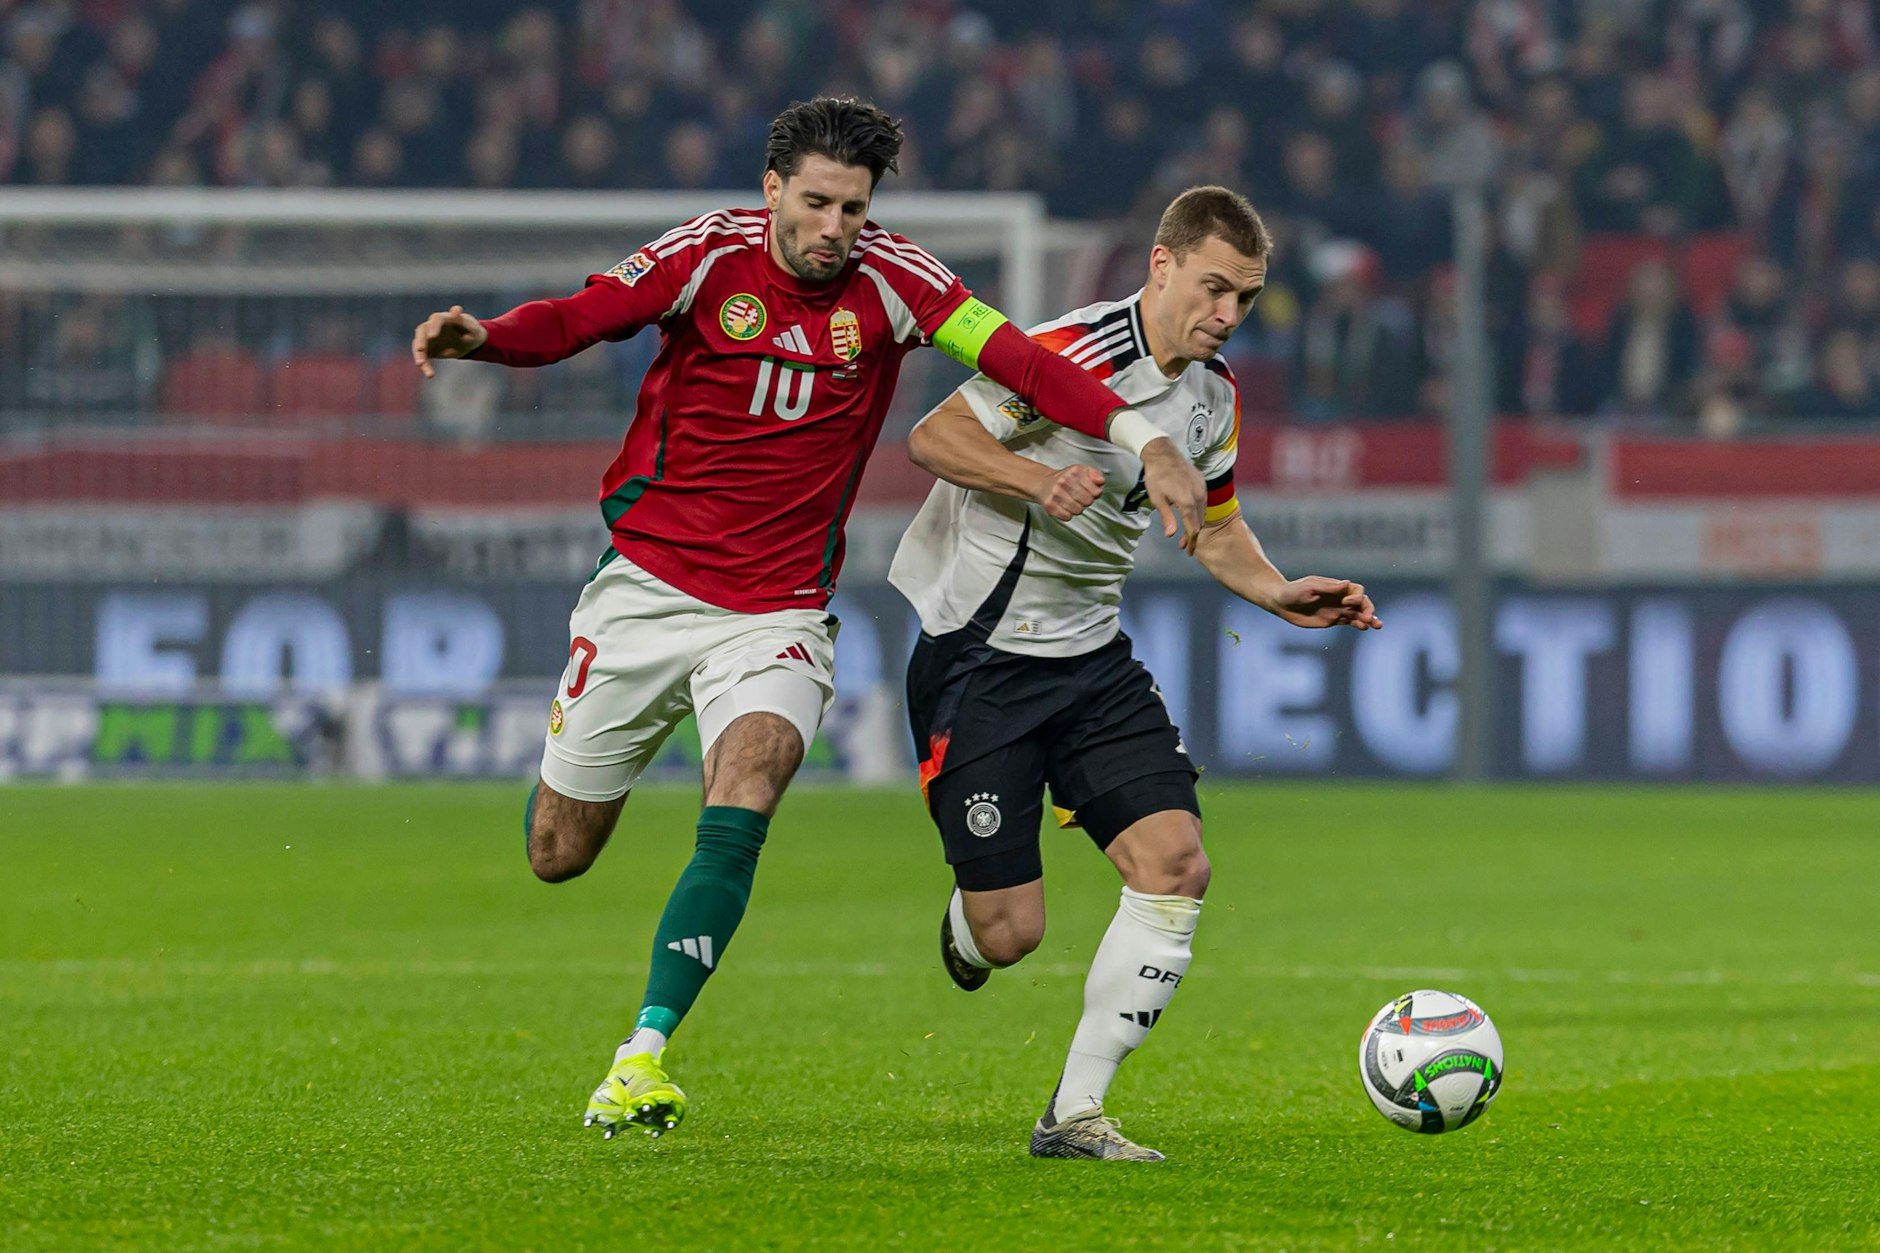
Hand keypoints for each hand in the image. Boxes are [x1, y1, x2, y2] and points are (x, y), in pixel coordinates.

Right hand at [411, 305, 486, 377]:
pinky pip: (423, 357)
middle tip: (419, 349)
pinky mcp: (428, 349)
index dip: (433, 326)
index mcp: (445, 319)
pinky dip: (425, 365)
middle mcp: (433, 326)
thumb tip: (455, 309)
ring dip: (418, 354)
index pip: (436, 319)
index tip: (432, 336)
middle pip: (422, 330)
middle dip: (420, 340)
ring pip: (419, 344)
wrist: (471, 342)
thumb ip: (464, 321)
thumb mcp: (473, 328)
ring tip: (421, 364)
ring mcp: (429, 337)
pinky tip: (430, 375)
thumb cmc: (473, 332)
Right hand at [1030, 464, 1104, 520]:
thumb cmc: (1065, 479)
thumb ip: (1095, 474)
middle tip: (1079, 497)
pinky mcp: (1050, 505)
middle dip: (1086, 501)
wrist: (1043, 483)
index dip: (1095, 494)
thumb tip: (1100, 481)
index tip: (1089, 492)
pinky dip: (1067, 514)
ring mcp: (1056, 493)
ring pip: (1078, 510)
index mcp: (1075, 472)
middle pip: (1087, 502)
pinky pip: (1067, 517)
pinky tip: (1064, 506)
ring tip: (1071, 501)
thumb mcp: (1082, 471)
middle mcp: (1064, 481)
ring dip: (1076, 508)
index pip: (1096, 491)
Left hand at [1140, 437, 1205, 553]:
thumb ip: (1167, 518)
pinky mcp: (1202, 482)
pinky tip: (1190, 514)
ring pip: (1203, 512)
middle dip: (1193, 535)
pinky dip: (1198, 511)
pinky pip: (1203, 501)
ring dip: (1196, 523)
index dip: (1191, 542)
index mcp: (1188, 503)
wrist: (1163, 454)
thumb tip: (1171, 535)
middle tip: (1184, 545)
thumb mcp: (1158, 500)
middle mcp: (1198, 496)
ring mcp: (1202, 488)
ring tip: (1187, 531)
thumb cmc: (1157, 477)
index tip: (1188, 551)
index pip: (1192, 528)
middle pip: (1199, 522)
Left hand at [1271, 576, 1381, 629]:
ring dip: (1368, 619)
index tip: (1345, 603)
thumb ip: (1328, 587)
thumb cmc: (1294, 591)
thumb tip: (1347, 584)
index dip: (1357, 598)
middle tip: (1370, 618)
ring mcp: (1337, 609)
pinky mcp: (1332, 620)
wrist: (1282, 603)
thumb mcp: (1310, 586)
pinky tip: (1364, 628)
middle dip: (1368, 610)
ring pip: (1358, 614)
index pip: (1356, 591)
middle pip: (1362, 603)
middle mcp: (1340, 598)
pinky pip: (1349, 622)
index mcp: (1337, 588)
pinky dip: (1358, 625)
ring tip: (1377, 626)